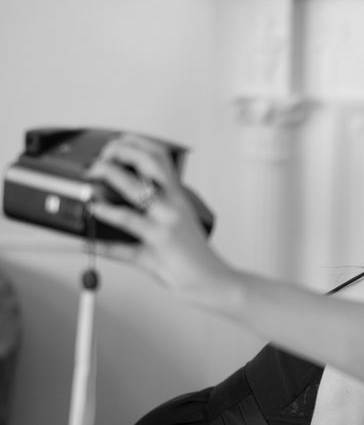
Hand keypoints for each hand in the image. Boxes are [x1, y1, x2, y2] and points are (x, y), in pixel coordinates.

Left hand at [86, 134, 233, 304]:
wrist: (210, 281)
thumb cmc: (191, 258)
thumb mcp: (164, 234)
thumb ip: (133, 226)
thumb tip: (98, 227)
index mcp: (177, 197)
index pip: (159, 156)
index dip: (134, 144)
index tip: (112, 147)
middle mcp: (174, 203)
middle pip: (149, 161)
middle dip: (120, 152)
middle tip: (100, 160)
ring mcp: (167, 219)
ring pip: (135, 188)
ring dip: (108, 176)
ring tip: (91, 178)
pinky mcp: (160, 238)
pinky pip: (127, 221)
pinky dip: (105, 214)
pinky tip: (93, 211)